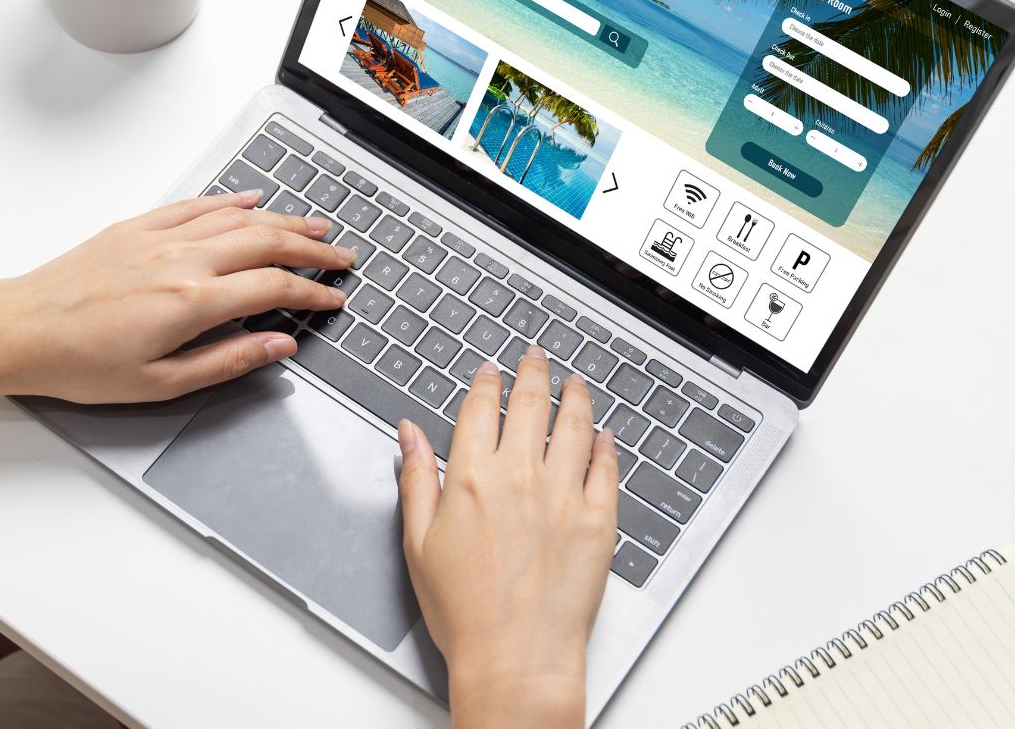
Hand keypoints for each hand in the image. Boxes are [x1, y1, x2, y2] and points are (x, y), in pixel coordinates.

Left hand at [0, 190, 356, 408]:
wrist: (19, 330)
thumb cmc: (79, 363)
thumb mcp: (160, 383)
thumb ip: (227, 362)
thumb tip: (276, 347)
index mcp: (192, 301)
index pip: (272, 287)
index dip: (312, 292)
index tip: (334, 300)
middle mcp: (181, 260)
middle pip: (265, 241)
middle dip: (312, 248)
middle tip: (342, 257)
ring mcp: (158, 238)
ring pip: (236, 217)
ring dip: (282, 219)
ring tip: (313, 225)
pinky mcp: (135, 229)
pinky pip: (195, 206)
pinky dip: (229, 201)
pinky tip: (250, 200)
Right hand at [396, 347, 617, 728]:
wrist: (516, 657)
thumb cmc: (464, 612)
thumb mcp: (417, 542)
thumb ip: (417, 479)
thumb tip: (409, 433)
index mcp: (472, 478)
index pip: (480, 409)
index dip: (486, 381)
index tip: (491, 369)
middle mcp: (521, 477)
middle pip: (530, 405)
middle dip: (533, 373)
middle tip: (537, 356)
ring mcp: (564, 495)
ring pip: (574, 426)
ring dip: (574, 396)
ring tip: (576, 382)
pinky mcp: (598, 520)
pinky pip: (606, 468)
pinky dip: (605, 444)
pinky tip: (604, 434)